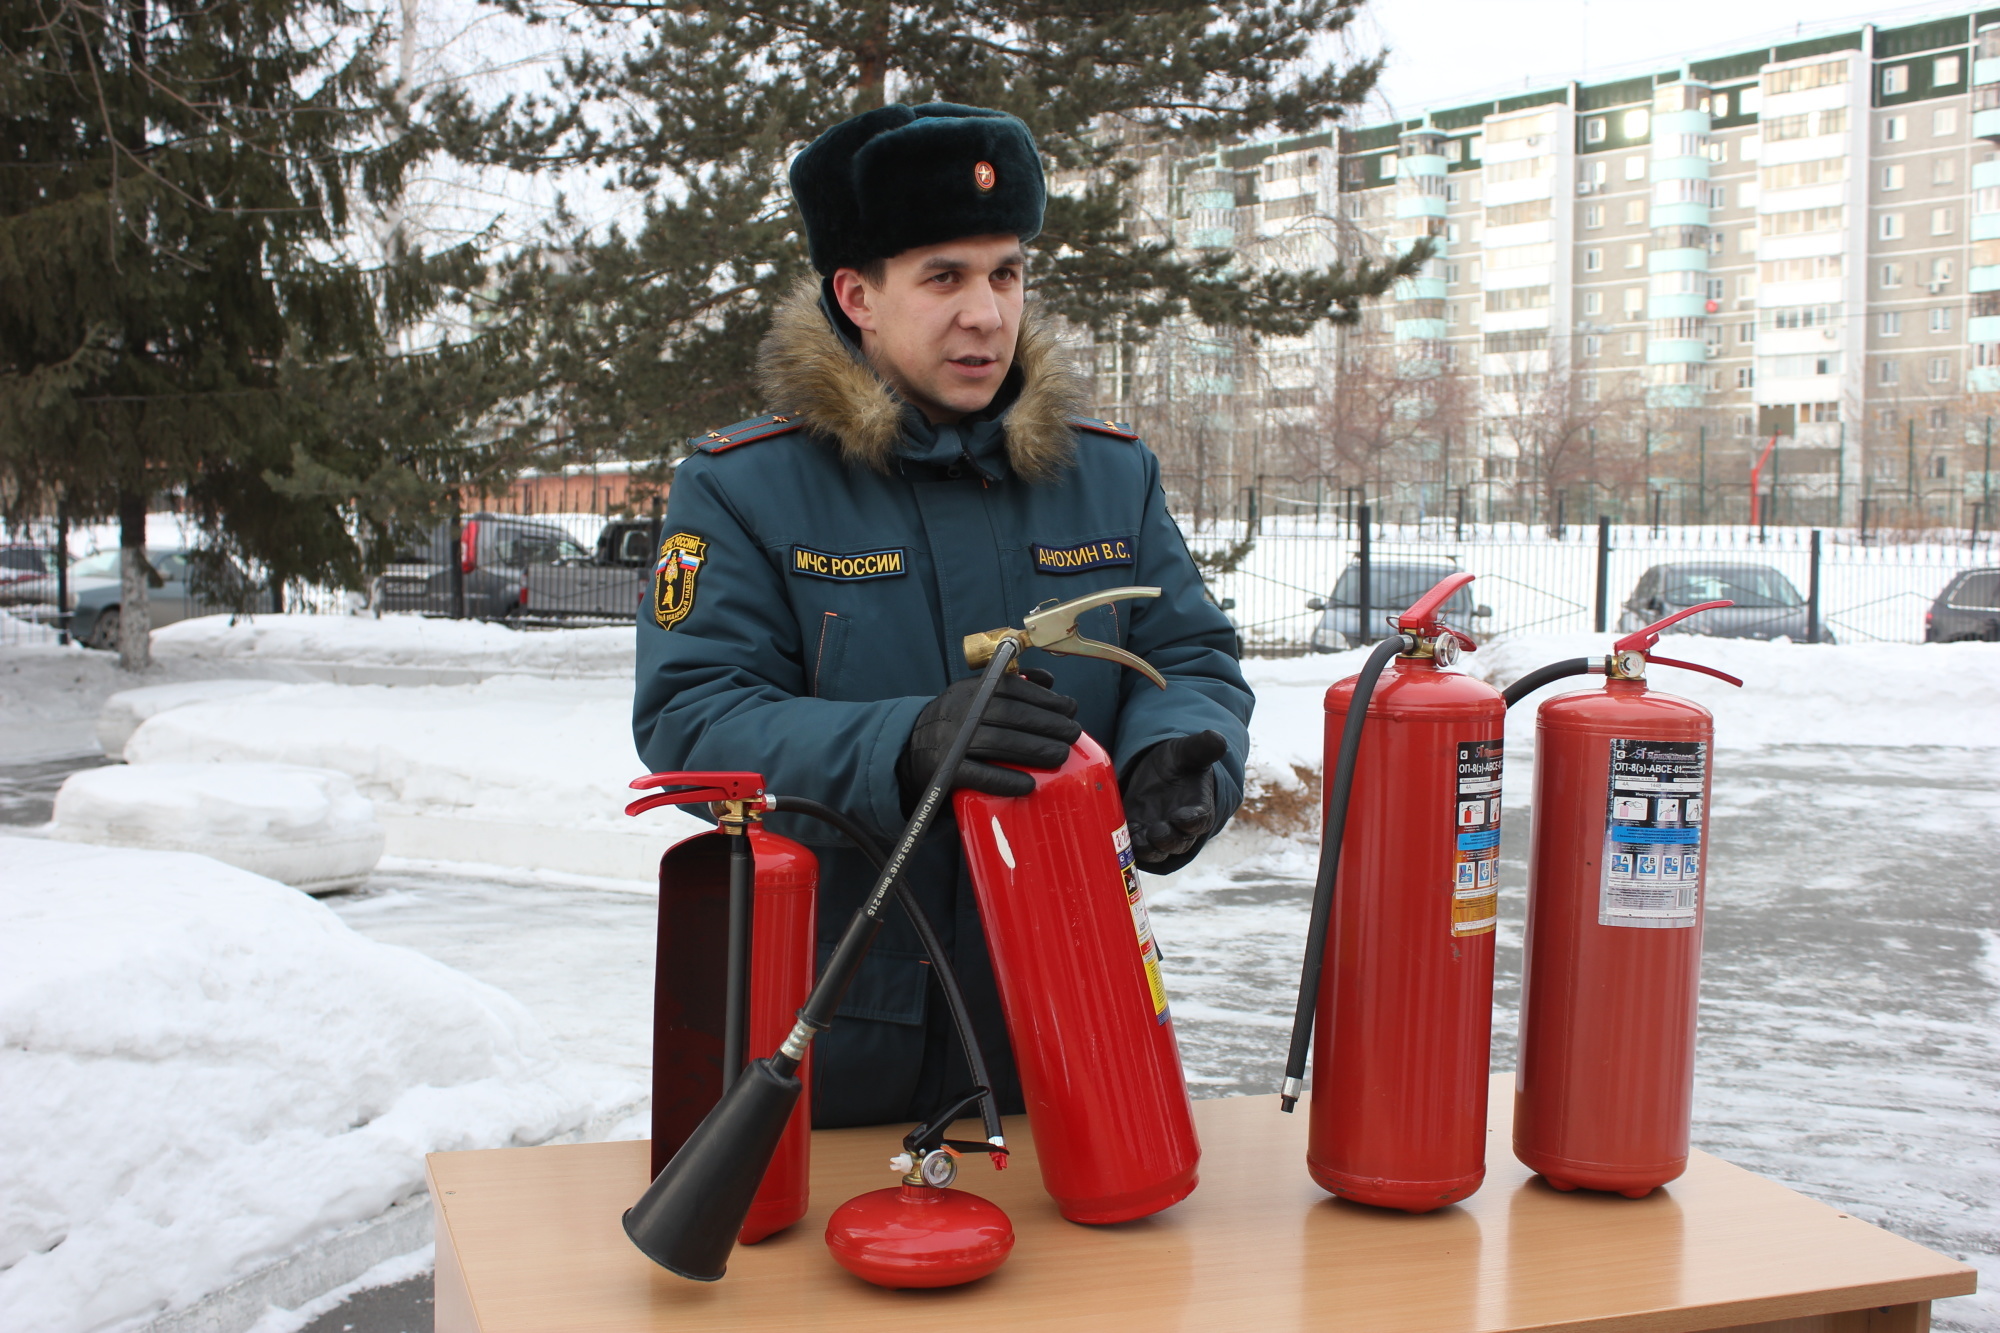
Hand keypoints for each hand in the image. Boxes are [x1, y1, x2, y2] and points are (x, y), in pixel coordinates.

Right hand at [897, 668, 1081, 802]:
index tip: (1069, 707)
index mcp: (968, 691)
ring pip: (1000, 743)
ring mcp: (951, 742)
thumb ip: (1009, 686)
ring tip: (1060, 755)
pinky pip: (979, 776)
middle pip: (1010, 715)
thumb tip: (1049, 680)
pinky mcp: (945, 771)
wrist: (908, 754)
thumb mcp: (974, 698)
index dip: (1043, 697)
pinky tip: (1029, 784)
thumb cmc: (954, 725)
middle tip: (1072, 733)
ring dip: (1035, 749)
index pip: (1010, 688)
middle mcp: (958, 712)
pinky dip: (1006, 780)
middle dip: (1047, 723)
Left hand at [1121, 730, 1227, 865]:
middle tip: (1157, 830)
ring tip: (1139, 839)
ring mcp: (1158, 832)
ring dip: (1148, 849)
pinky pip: (1135, 847)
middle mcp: (1180, 826)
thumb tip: (1219, 739)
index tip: (1180, 817)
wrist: (1158, 771)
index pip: (1200, 820)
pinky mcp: (1138, 832)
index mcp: (1199, 808)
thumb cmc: (1179, 762)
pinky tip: (1122, 835)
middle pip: (1179, 843)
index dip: (1191, 822)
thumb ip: (1203, 747)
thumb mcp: (1188, 751)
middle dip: (1168, 841)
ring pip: (1157, 851)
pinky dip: (1129, 846)